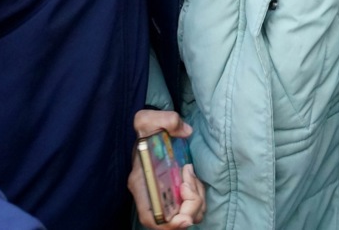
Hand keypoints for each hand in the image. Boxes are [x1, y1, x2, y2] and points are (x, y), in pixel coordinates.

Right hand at [128, 110, 205, 228]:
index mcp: (141, 183)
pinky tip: (192, 178)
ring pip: (186, 215)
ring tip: (191, 176)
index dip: (168, 225)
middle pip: (174, 220)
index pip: (150, 216)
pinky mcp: (174, 194)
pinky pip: (191, 205)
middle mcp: (151, 195)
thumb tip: (185, 132)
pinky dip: (197, 195)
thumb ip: (166, 120)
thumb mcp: (148, 118)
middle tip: (190, 180)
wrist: (149, 131)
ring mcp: (164, 196)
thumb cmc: (146, 127)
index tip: (185, 218)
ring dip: (196, 200)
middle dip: (190, 205)